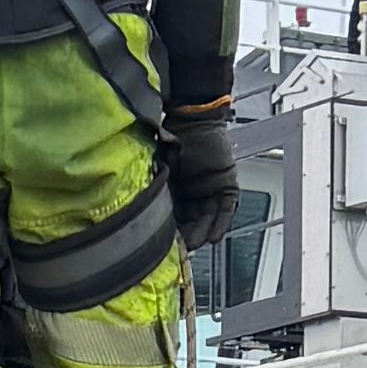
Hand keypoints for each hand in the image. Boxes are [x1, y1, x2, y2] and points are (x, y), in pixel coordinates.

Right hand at [164, 101, 239, 251]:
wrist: (193, 119)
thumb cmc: (173, 140)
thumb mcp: (159, 168)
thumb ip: (154, 186)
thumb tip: (139, 209)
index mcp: (176, 193)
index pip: (175, 219)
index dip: (173, 233)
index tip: (167, 245)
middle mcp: (194, 195)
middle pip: (194, 222)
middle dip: (190, 236)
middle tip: (184, 248)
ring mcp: (211, 191)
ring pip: (210, 218)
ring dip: (205, 232)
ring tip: (199, 243)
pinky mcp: (227, 185)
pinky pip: (227, 209)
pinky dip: (222, 223)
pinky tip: (215, 237)